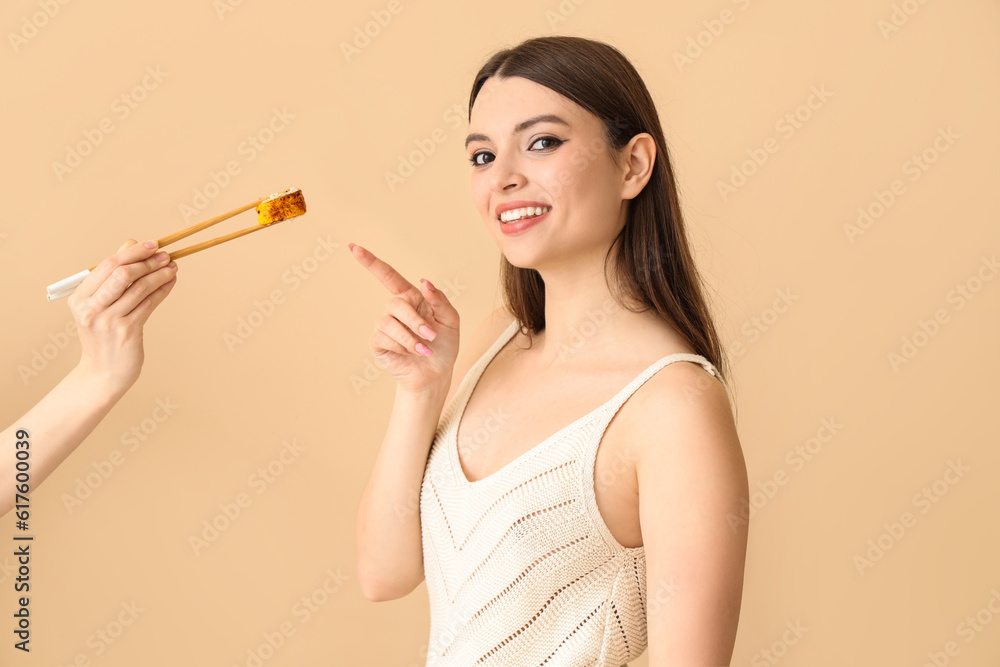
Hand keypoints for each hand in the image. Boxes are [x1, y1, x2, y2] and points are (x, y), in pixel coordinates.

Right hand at [67, 238, 178, 395]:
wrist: (103, 373)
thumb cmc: (104, 335)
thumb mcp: (99, 305)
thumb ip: (113, 276)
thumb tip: (132, 243)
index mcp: (79, 297)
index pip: (108, 265)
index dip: (133, 252)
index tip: (152, 244)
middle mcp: (91, 308)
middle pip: (123, 273)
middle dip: (148, 261)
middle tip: (166, 255)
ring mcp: (109, 321)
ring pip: (140, 288)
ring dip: (160, 274)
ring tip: (173, 267)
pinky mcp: (128, 332)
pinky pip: (150, 304)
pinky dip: (163, 290)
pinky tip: (171, 282)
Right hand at [349, 242, 458, 394]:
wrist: (437, 374)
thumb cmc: (444, 346)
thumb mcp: (450, 320)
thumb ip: (439, 299)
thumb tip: (424, 281)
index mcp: (412, 298)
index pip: (389, 276)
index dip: (371, 262)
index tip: (354, 248)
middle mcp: (396, 310)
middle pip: (396, 304)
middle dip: (416, 321)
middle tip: (431, 336)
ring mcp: (385, 326)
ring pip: (390, 323)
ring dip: (411, 338)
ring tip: (424, 349)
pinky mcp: (378, 343)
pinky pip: (385, 338)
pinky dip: (403, 347)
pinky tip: (411, 354)